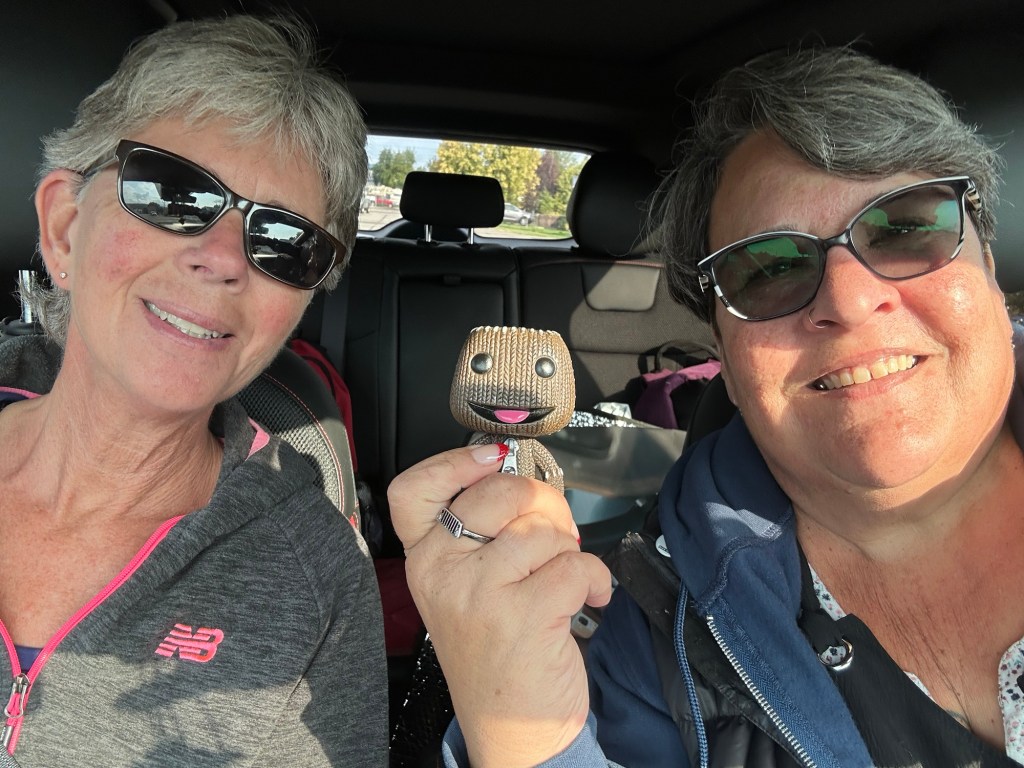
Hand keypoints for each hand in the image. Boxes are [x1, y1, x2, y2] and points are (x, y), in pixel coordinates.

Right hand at [388, 446, 612, 766]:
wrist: (512, 730)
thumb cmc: (497, 653)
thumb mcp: (467, 589)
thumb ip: (482, 536)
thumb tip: (523, 480)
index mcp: (425, 560)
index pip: (413, 489)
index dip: (455, 461)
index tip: (493, 458)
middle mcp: (442, 572)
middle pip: (499, 492)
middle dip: (544, 503)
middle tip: (555, 531)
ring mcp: (479, 593)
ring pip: (542, 529)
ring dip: (570, 549)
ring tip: (567, 575)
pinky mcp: (522, 616)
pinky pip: (574, 564)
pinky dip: (595, 578)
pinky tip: (589, 598)